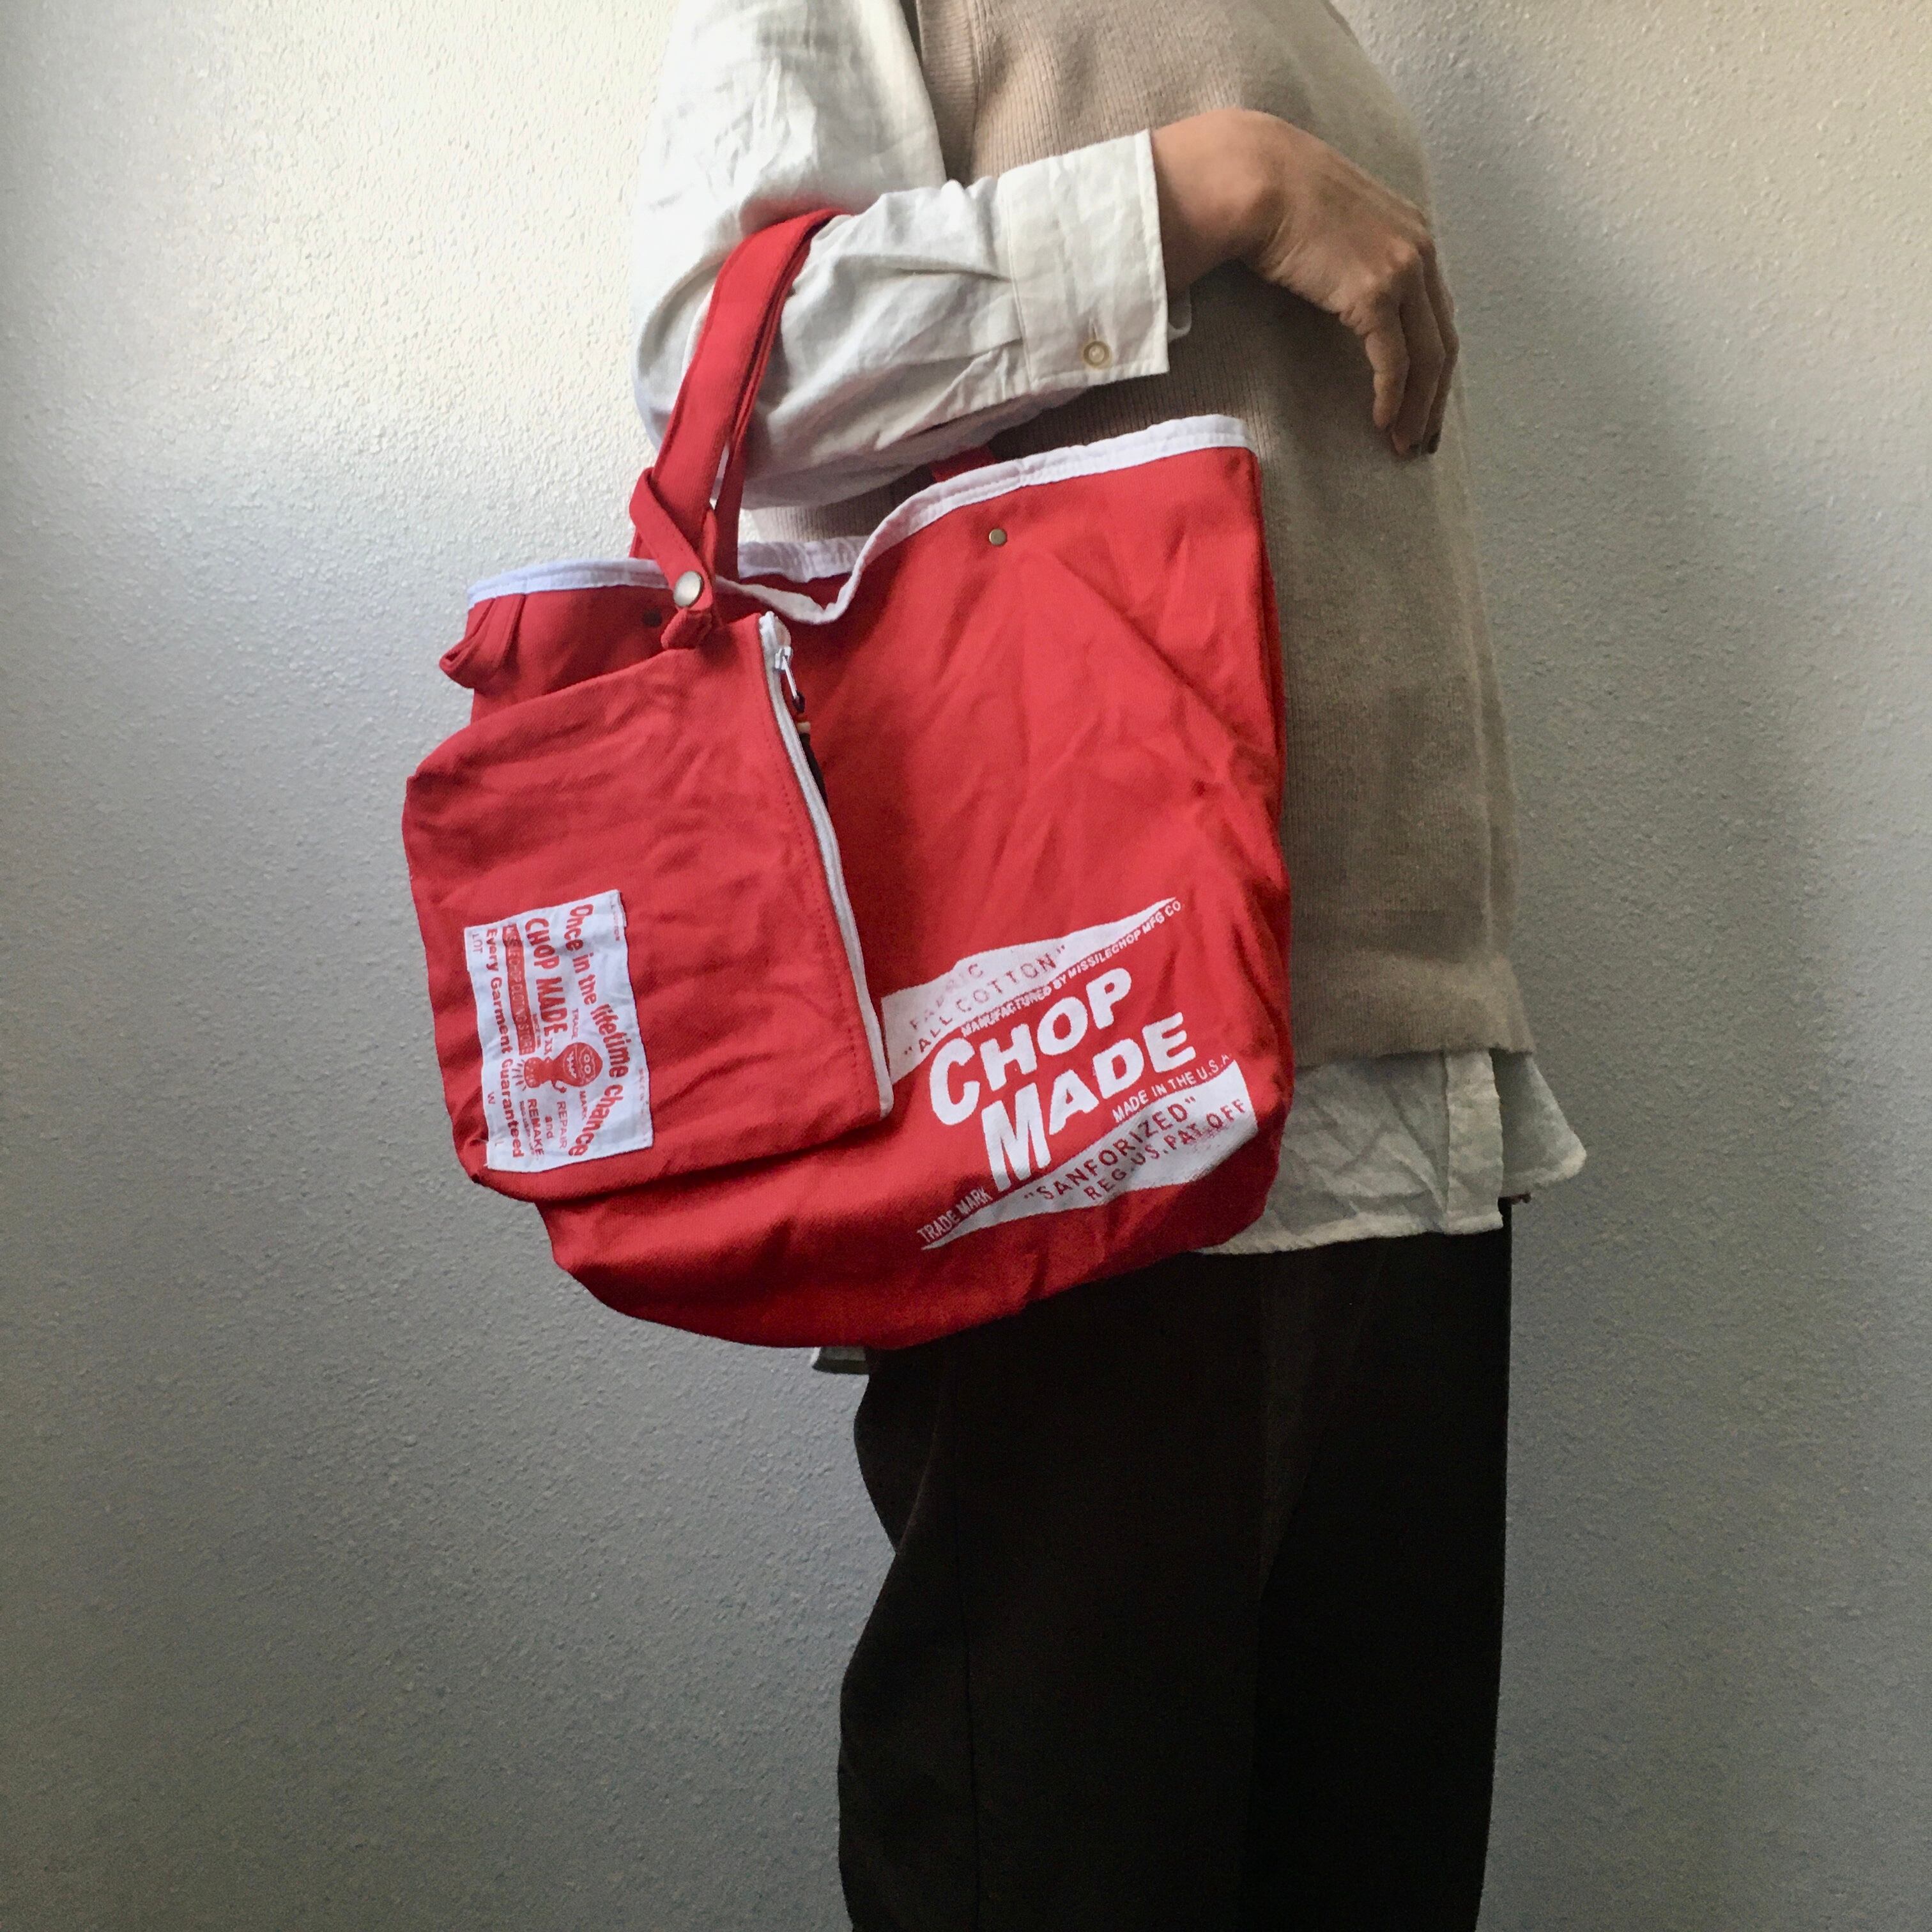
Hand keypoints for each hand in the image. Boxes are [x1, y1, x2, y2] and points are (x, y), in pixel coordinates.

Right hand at [1150, 108, 1458, 458]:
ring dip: (1418, 407)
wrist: (1255, 178)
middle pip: (1443, 340)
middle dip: (1435, 396)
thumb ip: (1349, 252)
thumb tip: (1336, 284)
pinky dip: (1393, 396)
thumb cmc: (1275, 196)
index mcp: (1412, 233)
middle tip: (1423, 437)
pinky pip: (1395, 361)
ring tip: (1405, 443)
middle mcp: (1418, 251)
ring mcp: (1401, 271)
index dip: (1435, 363)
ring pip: (1428, 358)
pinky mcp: (1375, 293)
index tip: (1424, 398)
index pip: (1437, 311)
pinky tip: (1383, 422)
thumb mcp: (1331, 222)